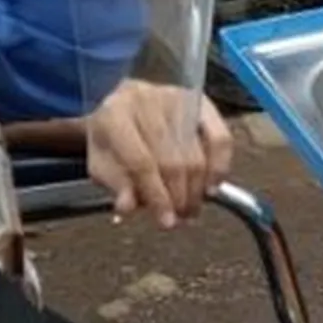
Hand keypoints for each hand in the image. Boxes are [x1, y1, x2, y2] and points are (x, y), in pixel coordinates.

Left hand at [85, 81, 234, 229]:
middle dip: (179, 198)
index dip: (157, 196)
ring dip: (197, 190)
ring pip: (196, 155)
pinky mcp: (201, 102)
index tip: (166, 222)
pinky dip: (220, 168)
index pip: (141, 162)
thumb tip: (129, 207)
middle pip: (172, 161)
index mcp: (114, 116)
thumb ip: (115, 185)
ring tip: (191, 208)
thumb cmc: (114, 137)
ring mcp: (177, 100)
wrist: (126, 104)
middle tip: (181, 218)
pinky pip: (221, 139)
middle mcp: (146, 102)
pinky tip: (211, 187)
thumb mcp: (101, 163)